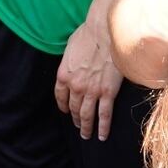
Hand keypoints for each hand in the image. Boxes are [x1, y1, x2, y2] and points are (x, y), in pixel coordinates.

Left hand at [54, 15, 122, 140]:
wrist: (105, 32)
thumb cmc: (88, 34)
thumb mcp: (70, 47)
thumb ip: (70, 61)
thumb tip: (74, 64)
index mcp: (63, 75)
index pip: (60, 96)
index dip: (63, 106)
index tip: (66, 111)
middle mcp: (75, 87)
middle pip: (73, 108)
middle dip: (75, 119)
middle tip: (78, 126)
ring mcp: (91, 91)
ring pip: (87, 115)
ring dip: (86, 127)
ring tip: (87, 135)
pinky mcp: (107, 93)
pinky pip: (104, 114)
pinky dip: (103, 127)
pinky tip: (102, 135)